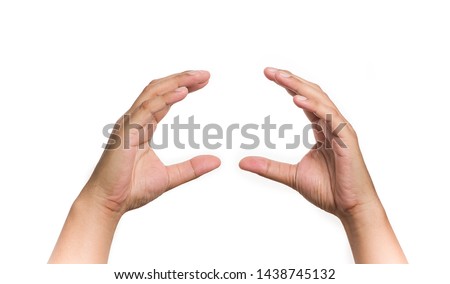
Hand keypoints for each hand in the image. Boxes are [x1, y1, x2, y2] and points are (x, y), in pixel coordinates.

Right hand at [84, 70, 219, 215]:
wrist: (108, 204)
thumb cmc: (132, 190)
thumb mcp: (170, 177)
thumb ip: (192, 168)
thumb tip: (217, 161)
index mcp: (143, 127)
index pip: (164, 99)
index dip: (183, 87)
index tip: (203, 81)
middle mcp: (134, 121)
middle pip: (158, 90)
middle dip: (182, 79)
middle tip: (205, 74)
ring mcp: (128, 125)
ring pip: (152, 94)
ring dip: (176, 83)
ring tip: (197, 77)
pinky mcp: (125, 134)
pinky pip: (146, 110)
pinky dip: (164, 99)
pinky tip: (182, 92)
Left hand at [240, 67, 406, 262]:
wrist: (350, 210)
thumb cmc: (328, 191)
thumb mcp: (291, 176)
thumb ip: (268, 166)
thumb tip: (242, 162)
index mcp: (322, 130)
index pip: (304, 101)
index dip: (288, 86)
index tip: (269, 75)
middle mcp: (332, 125)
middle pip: (312, 94)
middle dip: (291, 80)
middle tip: (269, 70)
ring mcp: (341, 130)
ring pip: (321, 100)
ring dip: (300, 87)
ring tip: (280, 77)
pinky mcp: (348, 140)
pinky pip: (330, 118)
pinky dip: (314, 106)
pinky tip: (297, 100)